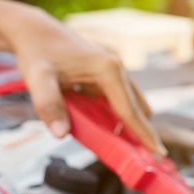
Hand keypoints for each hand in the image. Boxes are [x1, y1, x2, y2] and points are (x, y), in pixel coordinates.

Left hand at [3, 4, 166, 155]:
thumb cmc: (37, 53)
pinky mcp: (106, 76)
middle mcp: (117, 69)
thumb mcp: (37, 79)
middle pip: (138, 110)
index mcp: (108, 70)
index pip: (131, 111)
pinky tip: (106, 132)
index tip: (159, 154)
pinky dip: (117, 119)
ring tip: (126, 152)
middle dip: (140, 135)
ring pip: (131, 106)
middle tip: (142, 162)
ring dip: (129, 127)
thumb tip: (61, 134)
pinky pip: (119, 102)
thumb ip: (48, 105)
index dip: (144, 135)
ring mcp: (114, 71)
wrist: (34, 32)